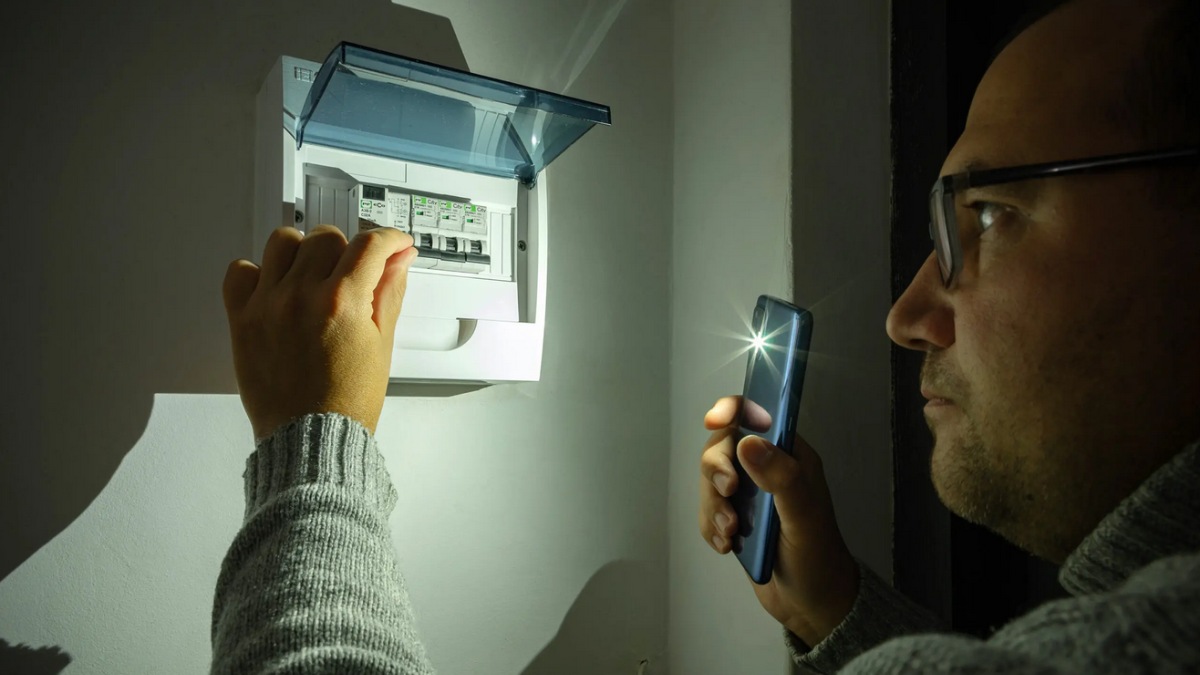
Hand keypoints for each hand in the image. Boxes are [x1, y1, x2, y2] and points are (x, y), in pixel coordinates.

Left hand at [222, 224, 418, 440]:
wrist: (310, 439)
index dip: (389, 239)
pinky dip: (258, 271)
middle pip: (325, 238)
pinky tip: (276, 288)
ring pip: (282, 242)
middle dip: (347, 249)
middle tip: (352, 272)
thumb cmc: (347, 402)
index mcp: (342, 302)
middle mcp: (301, 296)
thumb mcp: (381, 344)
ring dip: (303, 252)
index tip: (393, 244)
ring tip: (312, 276)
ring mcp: (267, 305)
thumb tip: (399, 259)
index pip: (370, 245)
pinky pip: (240, 270)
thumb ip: (389, 292)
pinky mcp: (241, 319)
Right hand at [698, 396, 858, 645]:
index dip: (732, 409)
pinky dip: (711, 527)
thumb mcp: (804, 518)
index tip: (714, 421)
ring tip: (732, 534)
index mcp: (790, 455)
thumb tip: (748, 443)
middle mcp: (768, 467)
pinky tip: (728, 546)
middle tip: (729, 496)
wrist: (812, 606)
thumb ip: (781, 479)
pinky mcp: (735, 518)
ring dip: (714, 506)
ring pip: (711, 480)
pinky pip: (708, 510)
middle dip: (717, 471)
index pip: (758, 414)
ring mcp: (749, 493)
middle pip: (722, 446)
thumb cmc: (818, 558)